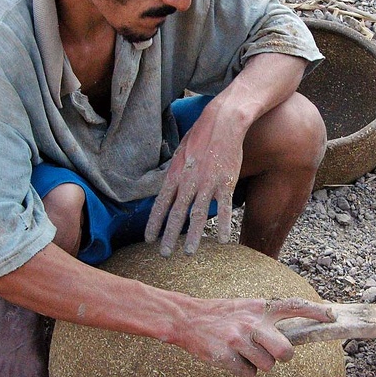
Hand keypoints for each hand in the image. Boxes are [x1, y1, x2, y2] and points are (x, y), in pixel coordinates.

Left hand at [144, 104, 243, 255]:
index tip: (149, 239)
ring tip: (189, 253)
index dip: (154, 223)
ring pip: (198, 214)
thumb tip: (168, 187)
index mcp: (175, 174)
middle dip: (169, 236)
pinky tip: (222, 240)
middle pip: (176, 214)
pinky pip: (224, 209)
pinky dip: (222, 225)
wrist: (223, 122)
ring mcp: (208, 183)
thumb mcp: (180, 152)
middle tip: (164, 254)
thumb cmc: (201, 135)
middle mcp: (188, 181)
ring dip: (193, 236)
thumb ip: (175, 172)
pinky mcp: (226, 183)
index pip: (161, 204)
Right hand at [173, 297, 335, 376]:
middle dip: (283, 357)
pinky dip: (243, 371)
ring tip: (242, 352)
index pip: (294, 306)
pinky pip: (249, 375)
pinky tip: (231, 358)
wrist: (187, 319)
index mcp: (260, 307)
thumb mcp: (247, 307)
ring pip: (267, 366)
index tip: (331, 317)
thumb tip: (294, 334)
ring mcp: (239, 340)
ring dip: (258, 364)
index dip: (315, 312)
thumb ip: (268, 317)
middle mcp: (252, 322)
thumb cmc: (222, 315)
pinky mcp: (226, 357)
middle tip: (272, 353)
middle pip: (286, 352)